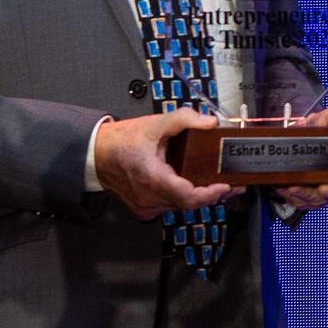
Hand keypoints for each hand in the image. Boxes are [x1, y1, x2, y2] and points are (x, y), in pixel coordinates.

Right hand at [94, 108, 241, 219]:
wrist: (95, 154)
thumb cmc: (120, 142)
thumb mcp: (154, 124)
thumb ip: (183, 119)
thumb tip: (209, 122)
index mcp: (151, 178)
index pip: (188, 196)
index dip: (210, 194)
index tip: (226, 185)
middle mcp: (148, 197)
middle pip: (188, 203)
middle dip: (212, 194)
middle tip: (232, 183)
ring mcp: (146, 206)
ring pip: (180, 205)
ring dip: (198, 196)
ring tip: (217, 183)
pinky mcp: (144, 208)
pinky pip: (170, 205)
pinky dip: (183, 197)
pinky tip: (194, 186)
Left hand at [273, 104, 327, 211]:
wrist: (290, 142)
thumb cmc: (312, 133)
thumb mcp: (321, 121)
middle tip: (322, 187)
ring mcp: (325, 190)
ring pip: (321, 199)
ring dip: (307, 194)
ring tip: (294, 186)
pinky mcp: (309, 198)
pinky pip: (303, 202)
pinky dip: (294, 196)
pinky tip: (286, 187)